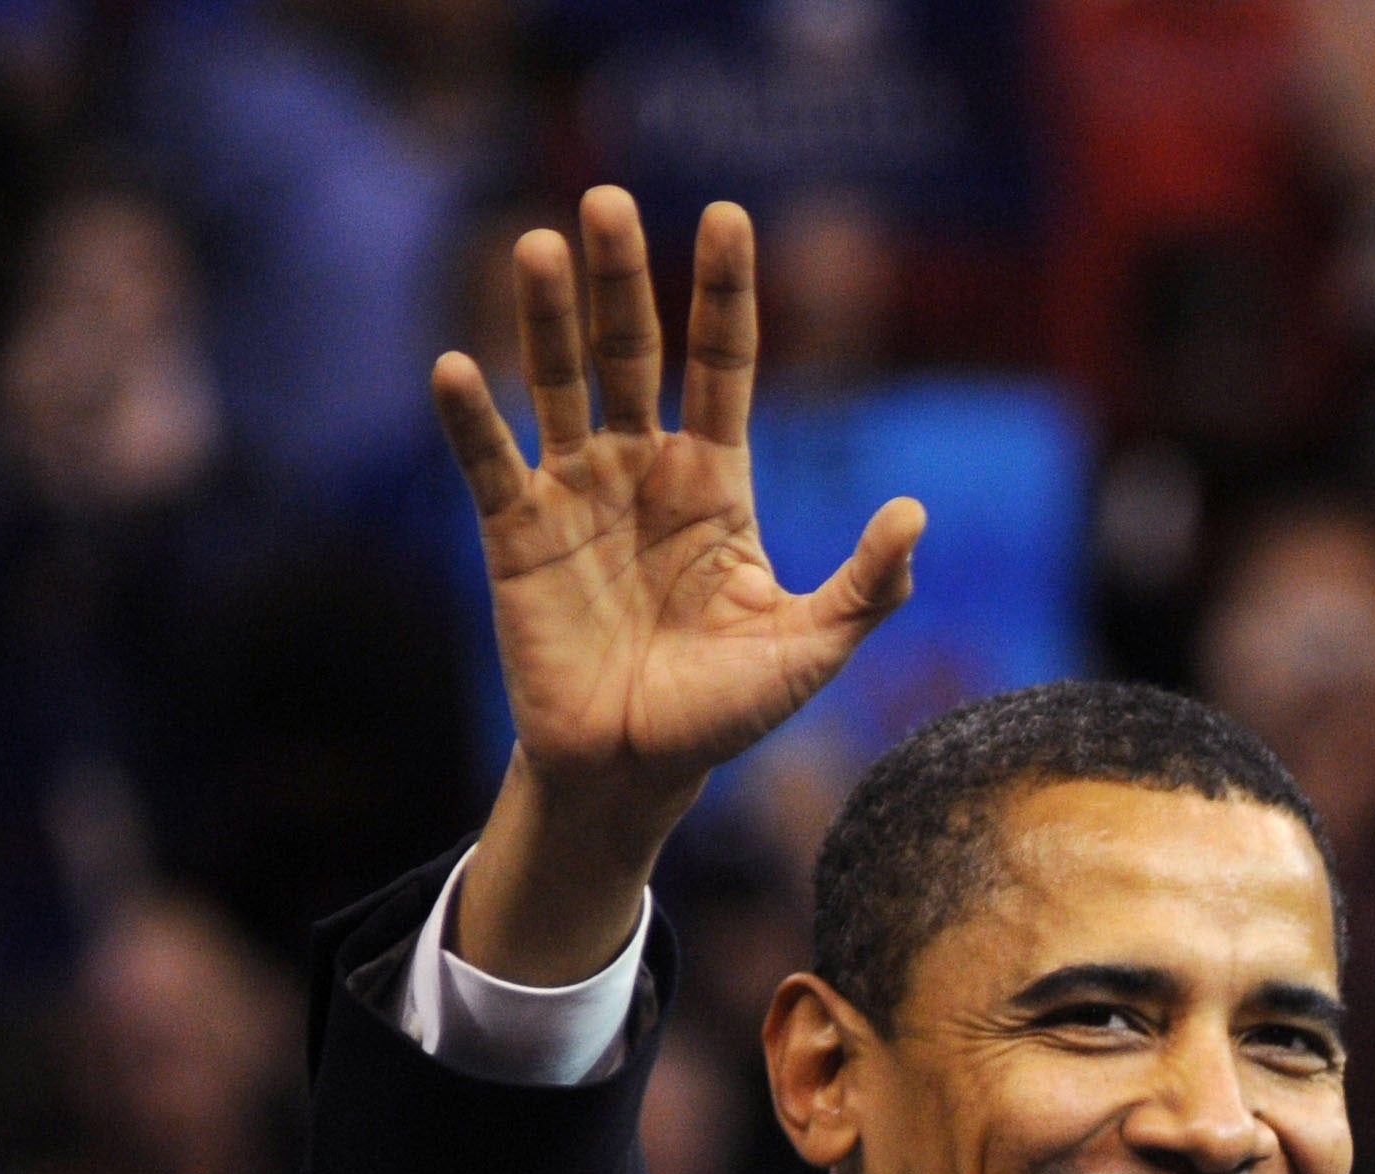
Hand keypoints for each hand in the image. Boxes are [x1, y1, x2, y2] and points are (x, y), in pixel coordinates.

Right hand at [430, 190, 921, 977]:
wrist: (637, 771)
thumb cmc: (726, 711)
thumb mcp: (812, 650)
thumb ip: (869, 586)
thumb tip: (916, 513)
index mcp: (716, 483)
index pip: (721, 364)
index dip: (724, 294)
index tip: (727, 214)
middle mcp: (642, 470)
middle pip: (631, 352)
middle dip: (622, 279)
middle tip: (610, 200)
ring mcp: (575, 495)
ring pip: (558, 384)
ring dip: (546, 319)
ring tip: (541, 246)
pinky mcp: (516, 536)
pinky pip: (491, 466)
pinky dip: (473, 420)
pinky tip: (458, 369)